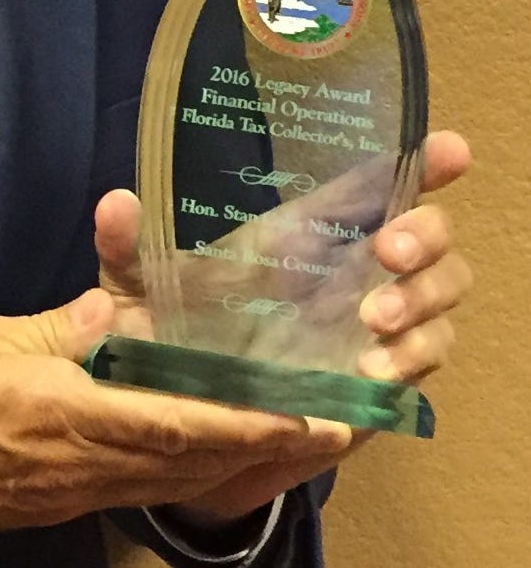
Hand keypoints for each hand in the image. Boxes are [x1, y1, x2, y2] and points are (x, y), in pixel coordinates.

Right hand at [0, 291, 336, 553]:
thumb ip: (50, 329)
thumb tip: (115, 313)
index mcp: (62, 415)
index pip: (176, 425)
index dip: (249, 423)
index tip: (309, 415)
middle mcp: (79, 465)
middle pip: (192, 464)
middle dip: (267, 449)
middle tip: (334, 427)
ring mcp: (67, 493)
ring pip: (170, 481)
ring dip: (236, 462)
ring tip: (290, 437)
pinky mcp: (52, 502)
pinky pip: (137, 487)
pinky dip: (187, 470)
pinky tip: (203, 448)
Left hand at [94, 130, 473, 524]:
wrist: (186, 418)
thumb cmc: (170, 332)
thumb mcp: (138, 285)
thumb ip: (125, 243)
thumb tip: (116, 201)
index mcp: (303, 231)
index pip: (373, 184)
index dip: (422, 162)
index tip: (451, 148)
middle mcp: (351, 268)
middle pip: (429, 233)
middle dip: (424, 235)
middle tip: (386, 252)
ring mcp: (374, 321)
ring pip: (442, 292)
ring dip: (421, 300)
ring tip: (372, 318)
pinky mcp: (380, 377)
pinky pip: (427, 358)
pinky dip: (411, 358)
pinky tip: (372, 368)